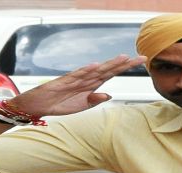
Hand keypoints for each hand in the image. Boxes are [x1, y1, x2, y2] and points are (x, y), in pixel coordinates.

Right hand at [9, 54, 146, 116]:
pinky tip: (97, 66)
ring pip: (96, 70)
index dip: (125, 68)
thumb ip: (95, 100)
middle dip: (125, 64)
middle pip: (109, 69)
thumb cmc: (60, 104)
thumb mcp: (82, 106)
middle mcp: (87, 79)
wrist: (40, 105)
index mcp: (92, 84)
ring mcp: (76, 79)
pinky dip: (87, 70)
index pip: (112, 73)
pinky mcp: (64, 82)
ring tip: (123, 58)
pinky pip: (77, 75)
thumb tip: (109, 95)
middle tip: (141, 58)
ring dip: (109, 64)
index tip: (140, 62)